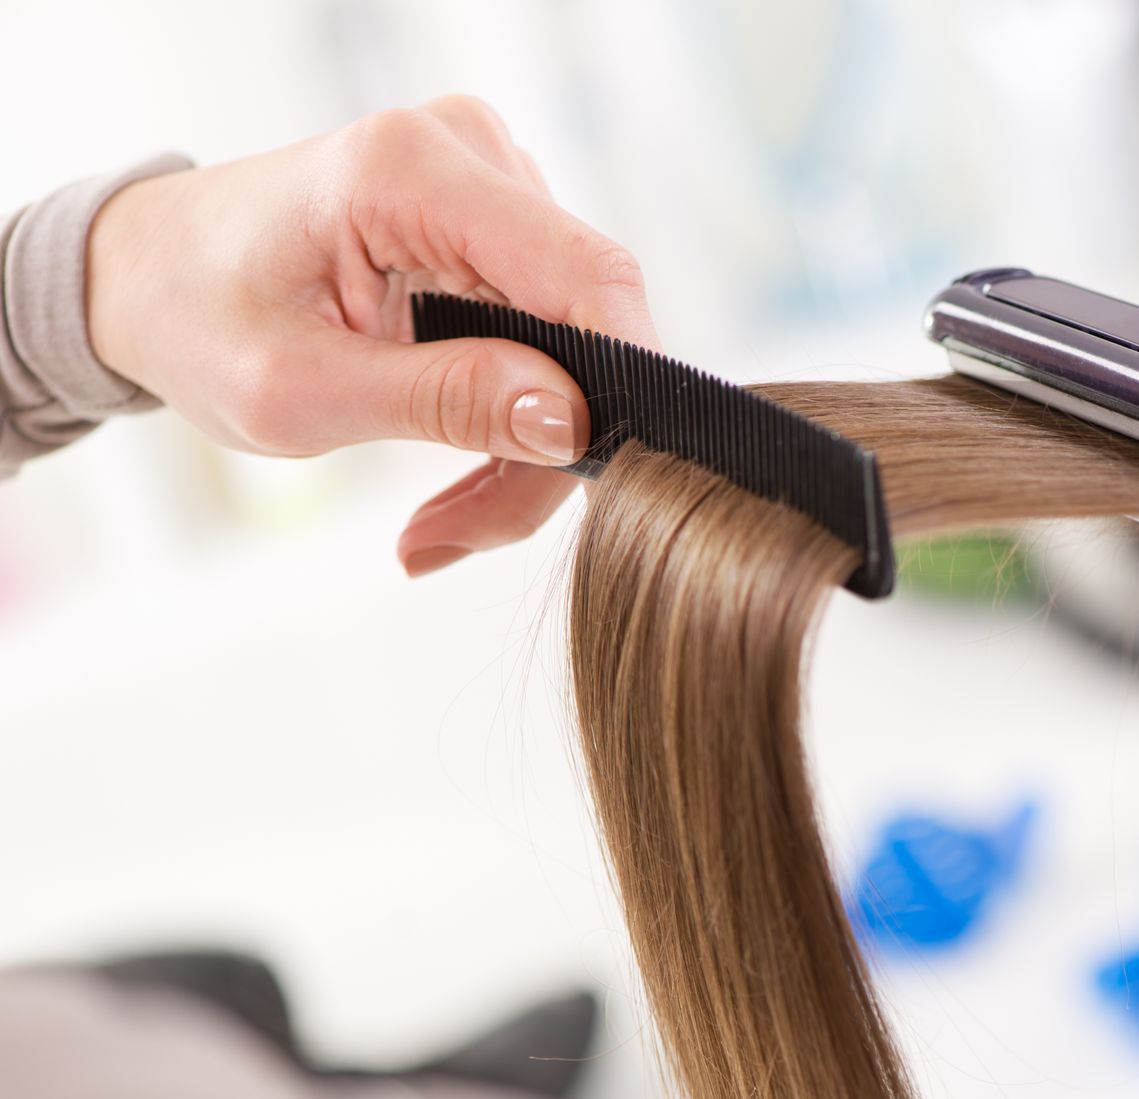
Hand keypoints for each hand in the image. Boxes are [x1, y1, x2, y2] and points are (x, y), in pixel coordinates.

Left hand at [84, 96, 656, 576]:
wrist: (147, 274)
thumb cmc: (196, 318)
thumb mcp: (296, 391)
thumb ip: (439, 400)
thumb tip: (570, 422)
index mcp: (410, 171)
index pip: (583, 272)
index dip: (621, 378)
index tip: (600, 482)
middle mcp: (468, 152)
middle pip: (586, 318)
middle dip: (551, 445)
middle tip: (459, 537)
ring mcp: (492, 181)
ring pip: (579, 339)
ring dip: (530, 446)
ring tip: (443, 519)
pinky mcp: (499, 222)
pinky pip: (554, 335)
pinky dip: (519, 414)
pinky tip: (461, 461)